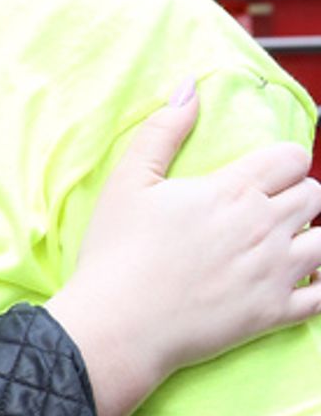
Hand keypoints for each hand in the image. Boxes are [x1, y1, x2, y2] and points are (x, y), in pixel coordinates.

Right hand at [45, 85, 320, 415]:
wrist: (117, 327)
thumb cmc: (116, 255)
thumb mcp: (129, 181)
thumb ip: (163, 130)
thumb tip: (189, 87)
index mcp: (232, 191)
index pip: (294, 158)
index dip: (285, 163)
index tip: (267, 176)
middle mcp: (263, 227)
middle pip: (316, 195)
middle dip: (300, 197)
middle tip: (273, 211)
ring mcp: (273, 273)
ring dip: (313, 238)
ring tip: (288, 245)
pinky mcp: (272, 315)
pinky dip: (319, 286)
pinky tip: (301, 282)